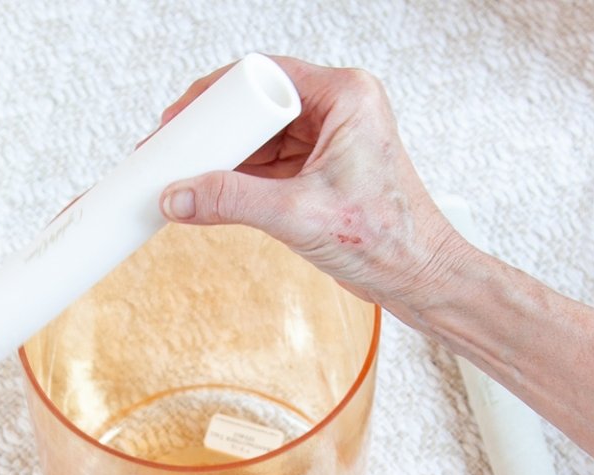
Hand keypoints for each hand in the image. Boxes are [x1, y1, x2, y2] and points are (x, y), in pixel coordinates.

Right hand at [156, 57, 470, 326]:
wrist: (420, 280)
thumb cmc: (390, 241)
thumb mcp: (299, 215)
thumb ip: (232, 201)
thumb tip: (177, 196)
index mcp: (346, 97)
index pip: (263, 74)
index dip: (214, 96)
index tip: (180, 121)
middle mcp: (339, 109)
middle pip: (257, 104)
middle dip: (214, 130)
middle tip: (173, 149)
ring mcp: (330, 139)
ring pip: (260, 136)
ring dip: (224, 156)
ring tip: (183, 175)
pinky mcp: (321, 169)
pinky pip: (268, 162)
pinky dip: (239, 177)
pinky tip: (210, 192)